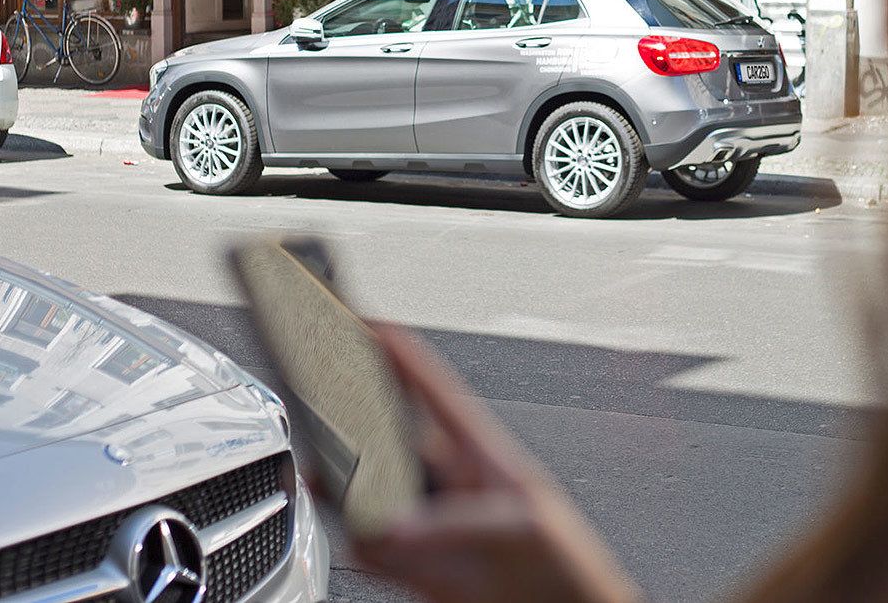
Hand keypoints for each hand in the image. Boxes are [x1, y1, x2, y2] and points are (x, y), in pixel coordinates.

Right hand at [353, 326, 647, 602]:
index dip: (398, 352)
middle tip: (318, 397)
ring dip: (347, 487)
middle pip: (391, 438)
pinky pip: (376, 550)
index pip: (433, 389)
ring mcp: (434, 525)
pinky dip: (362, 544)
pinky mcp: (423, 569)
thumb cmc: (569, 566)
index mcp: (483, 455)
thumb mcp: (522, 530)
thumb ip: (457, 525)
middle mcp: (452, 485)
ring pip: (373, 495)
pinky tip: (360, 536)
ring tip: (326, 474)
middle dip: (353, 417)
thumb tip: (394, 528)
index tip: (362, 320)